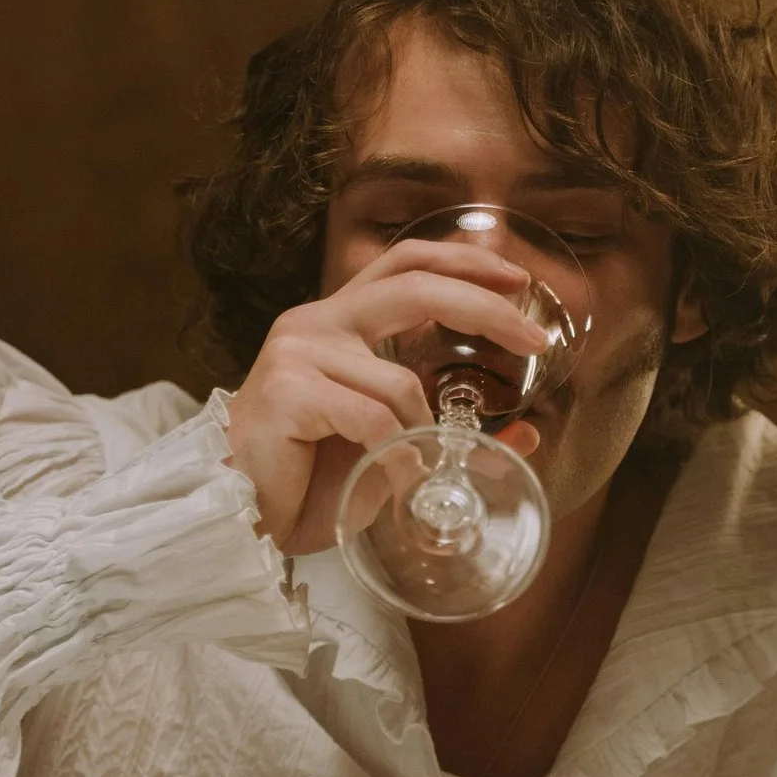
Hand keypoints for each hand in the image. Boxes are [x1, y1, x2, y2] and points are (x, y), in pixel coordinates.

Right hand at [226, 240, 548, 554]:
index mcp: (337, 321)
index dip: (464, 261)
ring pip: (399, 381)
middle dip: (485, 308)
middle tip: (534, 341)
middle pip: (414, 286)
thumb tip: (526, 436)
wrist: (242, 515)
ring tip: (413, 472)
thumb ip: (446, 428)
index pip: (406, 263)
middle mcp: (315, 322)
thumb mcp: (390, 443)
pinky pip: (373, 420)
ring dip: (422, 434)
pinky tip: (393, 480)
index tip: (519, 279)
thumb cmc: (309, 479)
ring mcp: (296, 353)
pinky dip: (397, 457)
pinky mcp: (286, 392)